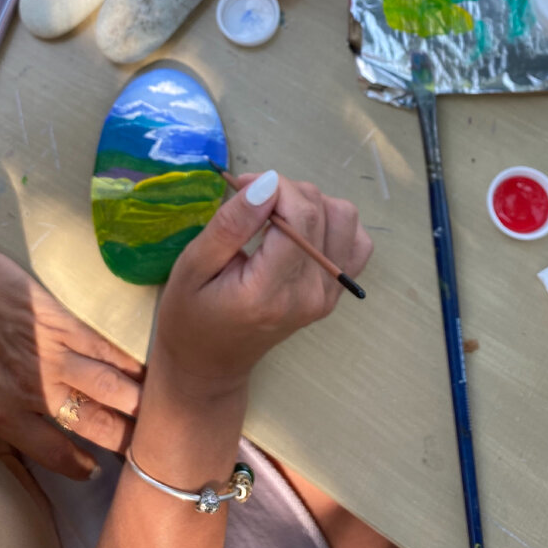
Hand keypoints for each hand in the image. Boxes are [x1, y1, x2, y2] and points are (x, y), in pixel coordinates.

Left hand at [0, 224, 142, 478]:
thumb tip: (24, 448)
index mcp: (1, 415)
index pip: (56, 452)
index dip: (84, 464)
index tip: (101, 470)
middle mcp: (32, 391)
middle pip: (92, 421)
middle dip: (125, 437)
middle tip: (150, 446)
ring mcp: (51, 354)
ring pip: (107, 386)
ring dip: (137, 401)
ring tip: (161, 411)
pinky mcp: (61, 319)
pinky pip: (102, 348)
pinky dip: (127, 362)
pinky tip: (145, 370)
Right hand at [154, 171, 372, 396]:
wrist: (210, 363)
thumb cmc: (191, 314)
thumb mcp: (193, 266)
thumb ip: (230, 224)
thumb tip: (266, 184)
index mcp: (271, 290)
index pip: (301, 216)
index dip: (276, 186)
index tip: (243, 184)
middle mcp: (310, 293)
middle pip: (323, 211)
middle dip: (287, 190)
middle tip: (251, 200)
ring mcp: (327, 295)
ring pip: (345, 218)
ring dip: (311, 203)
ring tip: (275, 215)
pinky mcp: (334, 293)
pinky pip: (356, 242)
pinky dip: (332, 224)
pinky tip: (301, 231)